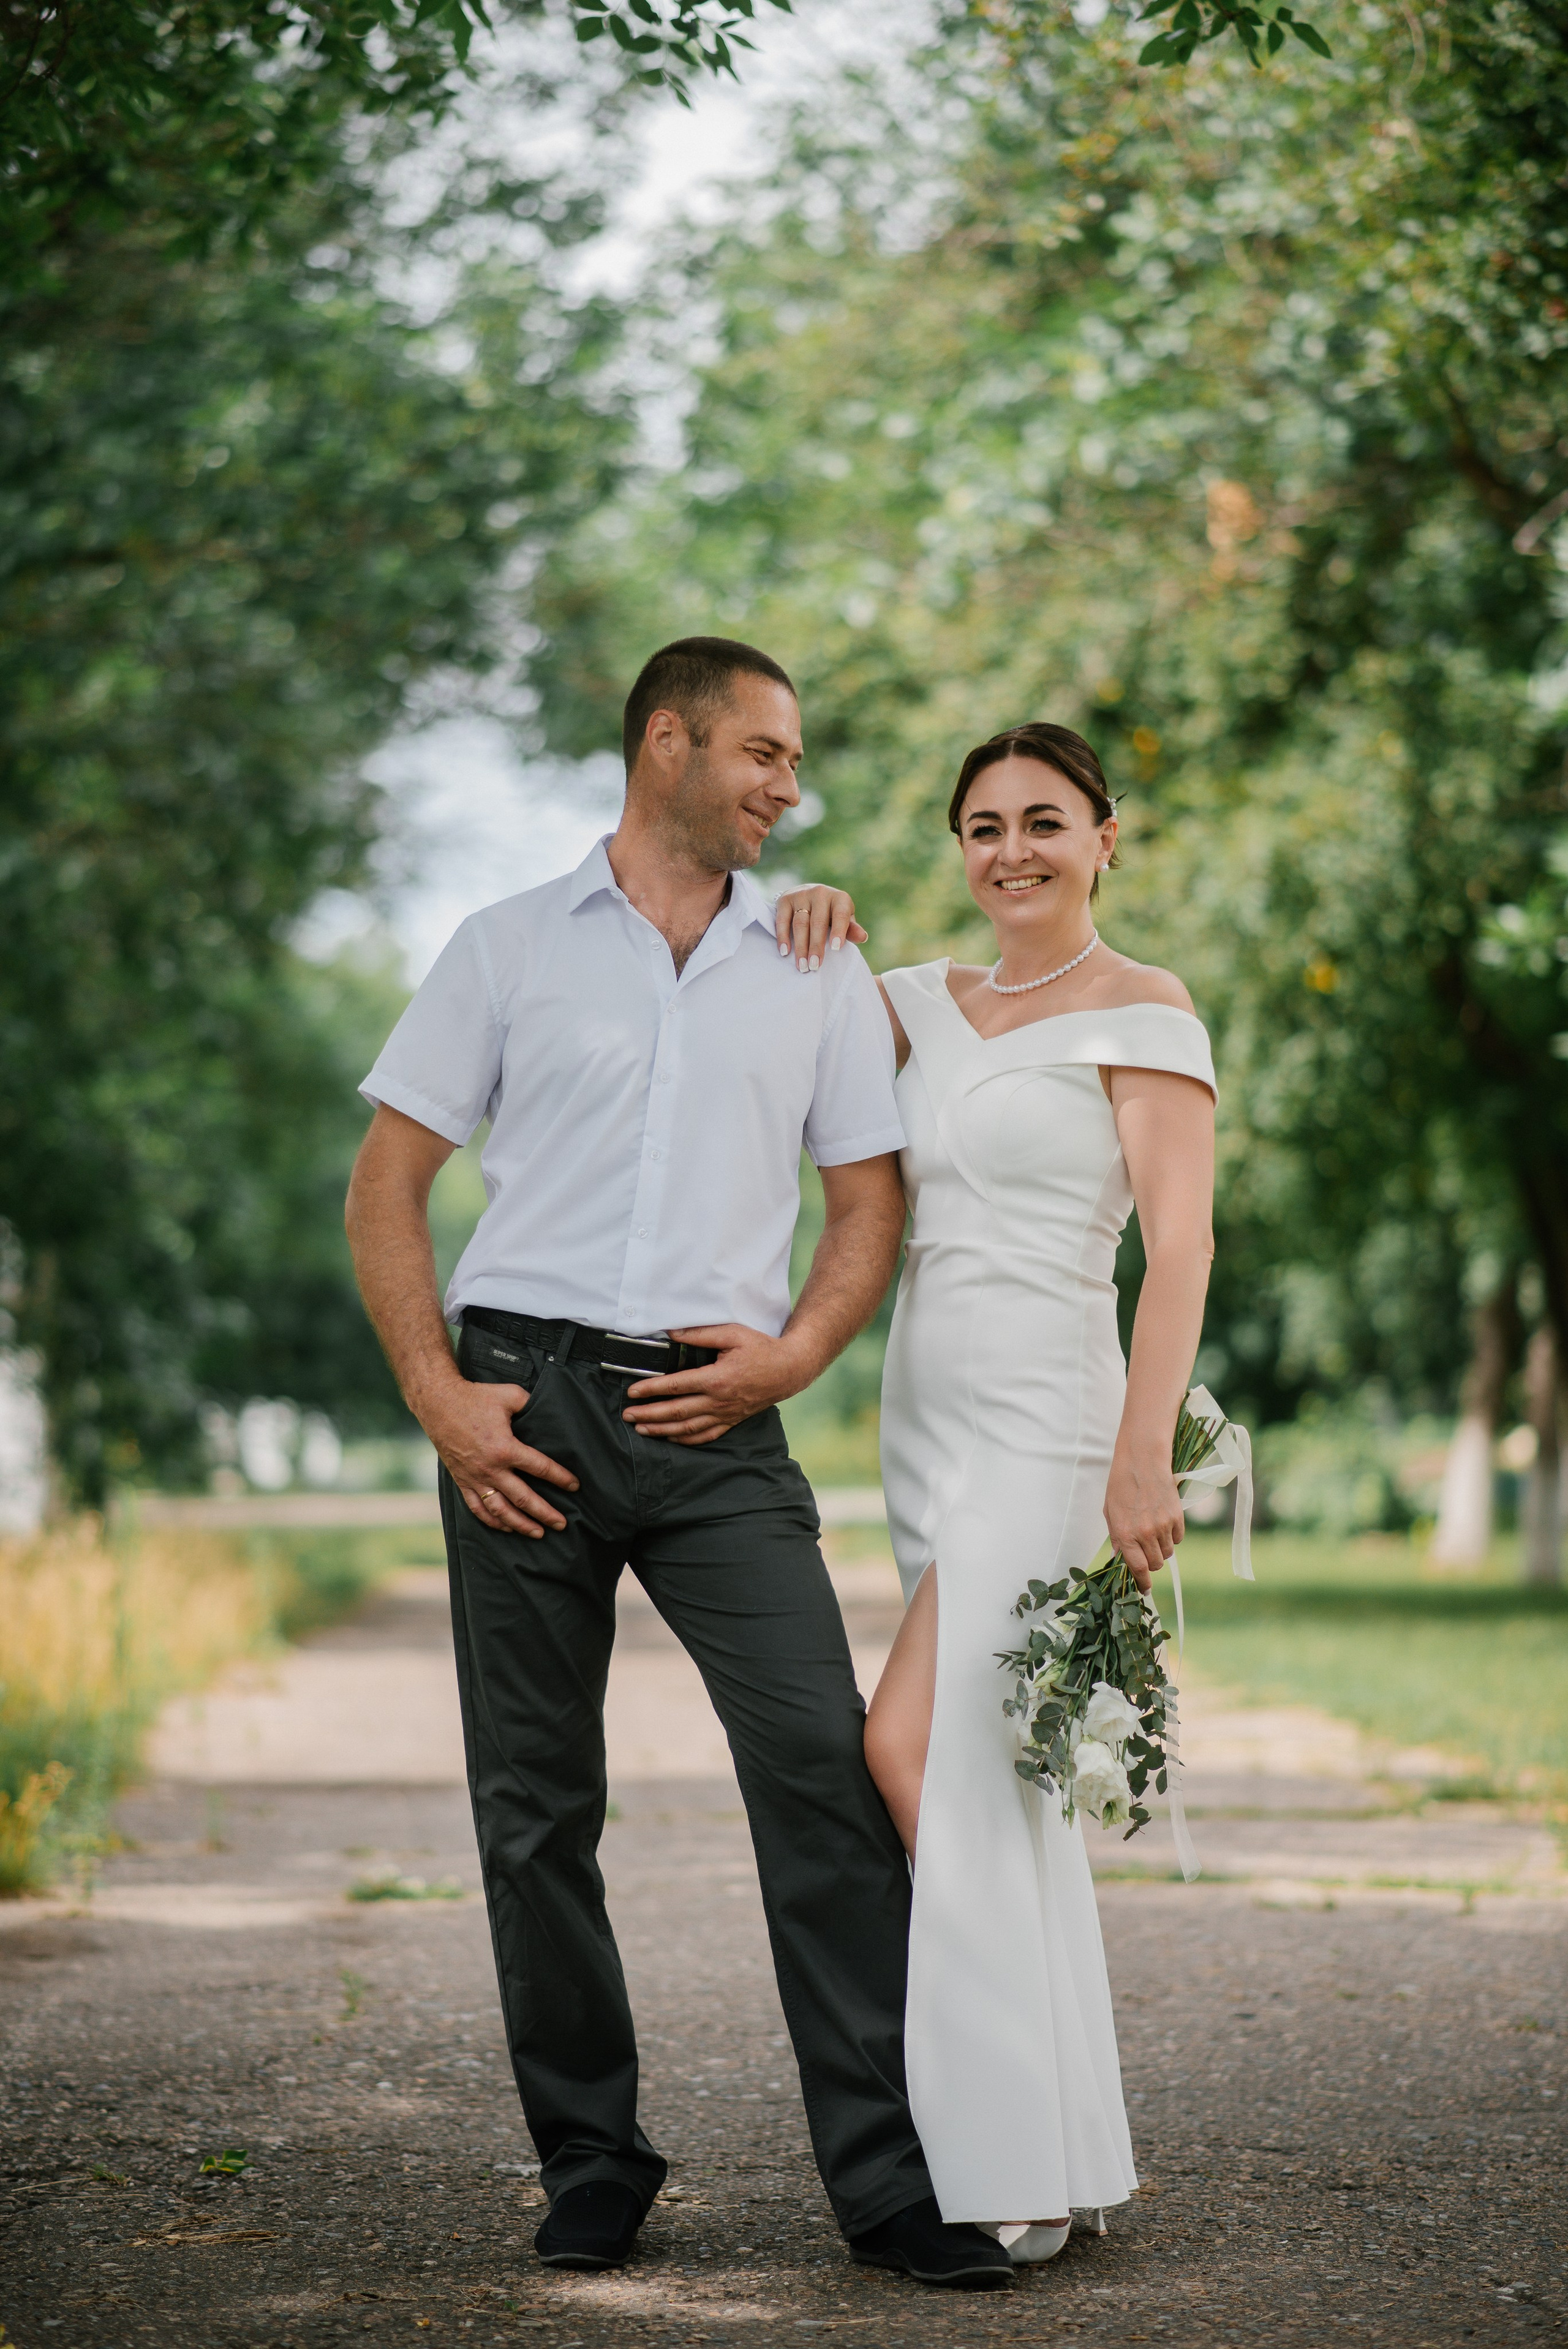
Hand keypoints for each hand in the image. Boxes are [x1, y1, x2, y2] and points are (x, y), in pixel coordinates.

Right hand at [420, 1374, 578, 1537]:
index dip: (560, 1478)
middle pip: (524, 1498)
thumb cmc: (475, 1397)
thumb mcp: (510, 1395)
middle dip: (545, 1513)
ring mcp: (474, 1478)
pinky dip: (493, 1521)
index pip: (540, 1468)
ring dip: (520, 1524)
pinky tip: (506, 1528)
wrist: (438, 1403)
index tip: (575, 1486)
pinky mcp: (462, 1481)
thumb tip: (549, 1411)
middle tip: (562, 1524)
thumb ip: (531, 1404)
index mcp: (505, 1448)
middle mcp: (490, 1469)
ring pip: (500, 1510)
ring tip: (538, 1532)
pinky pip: (478, 1508)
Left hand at [621, 1323, 809, 1445]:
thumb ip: (700, 1334)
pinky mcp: (732, 1421)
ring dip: (662, 1430)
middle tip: (627, 1415)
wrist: (789, 1369)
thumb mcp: (733, 1333)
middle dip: (649, 1414)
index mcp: (717, 1379)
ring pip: (688, 1428)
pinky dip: (685, 1440)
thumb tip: (671, 1332)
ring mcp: (726, 1414)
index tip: (632, 1391)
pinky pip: (706, 1435)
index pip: (676, 1386)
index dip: (651, 1389)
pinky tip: (670, 1438)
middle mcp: (719, 1401)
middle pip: (677, 1411)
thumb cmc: (761, 1348)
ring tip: (641, 1429)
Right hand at [773, 883, 867, 971]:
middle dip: (816, 946)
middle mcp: (820, 893)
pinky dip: (783, 937)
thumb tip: (862, 937)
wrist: (808, 895)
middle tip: (814, 966)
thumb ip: (851, 930)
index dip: (838, 931)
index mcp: (839, 898)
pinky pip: (783, 920)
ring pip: (800, 923)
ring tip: (802, 965)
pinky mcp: (785, 899)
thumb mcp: (844, 920)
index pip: (840, 915)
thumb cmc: (831, 913)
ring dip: (800, 946)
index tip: (835, 948)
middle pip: (817, 922)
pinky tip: (785, 952)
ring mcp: (801, 895)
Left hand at [1104, 1446, 1184, 1592]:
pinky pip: (1178, 1539)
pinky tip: (1163, 1521)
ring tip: (1153, 1531)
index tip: (1145, 1590)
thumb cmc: (1121, 1484)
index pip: (1137, 1569)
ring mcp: (1163, 1526)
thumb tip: (1119, 1559)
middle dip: (1150, 1563)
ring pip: (1167, 1553)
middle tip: (1145, 1551)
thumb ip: (1116, 1538)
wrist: (1142, 1460)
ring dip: (1160, 1549)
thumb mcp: (1110, 1512)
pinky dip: (1172, 1536)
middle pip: (1155, 1564)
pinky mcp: (1177, 1517)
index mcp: (1125, 1534)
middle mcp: (1145, 1533)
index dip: (1142, 1583)